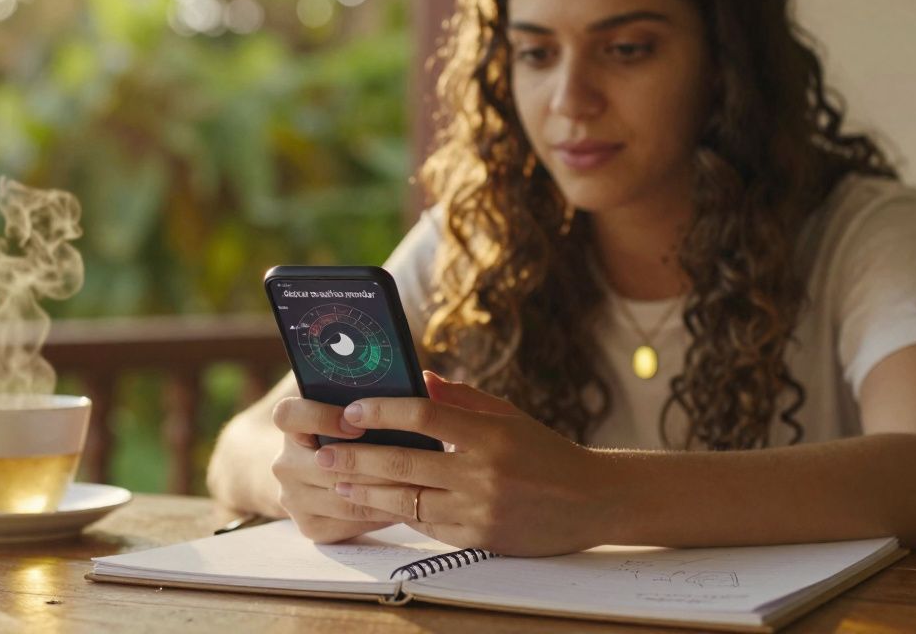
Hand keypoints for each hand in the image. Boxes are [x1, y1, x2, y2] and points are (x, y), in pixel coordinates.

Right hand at [269, 396, 411, 542]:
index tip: (355, 422)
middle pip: (328, 466)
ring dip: (384, 491)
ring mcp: (293, 498)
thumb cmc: (343, 428)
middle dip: (376, 462)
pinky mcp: (309, 526)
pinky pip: (350, 523)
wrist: (309, 471)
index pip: (288, 415)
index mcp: (289, 424)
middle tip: (416, 459)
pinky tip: (406, 503)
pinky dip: (380, 513)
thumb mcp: (343, 400)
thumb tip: (425, 380)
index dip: (320, 417)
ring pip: (345, 498)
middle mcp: (284, 463)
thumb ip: (368, 386)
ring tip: (421, 483)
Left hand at [319, 372, 609, 555]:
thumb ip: (460, 398)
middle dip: (356, 457)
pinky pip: (427, 525)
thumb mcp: (508, 415)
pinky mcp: (479, 537)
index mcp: (489, 434)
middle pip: (403, 463)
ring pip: (407, 500)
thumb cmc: (546, 451)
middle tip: (324, 452)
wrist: (591, 501)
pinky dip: (398, 512)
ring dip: (365, 491)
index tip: (353, 410)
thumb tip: (418, 378)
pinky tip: (374, 502)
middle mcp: (482, 473)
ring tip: (337, 480)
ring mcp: (479, 509)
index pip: (423, 417)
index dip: (382, 412)